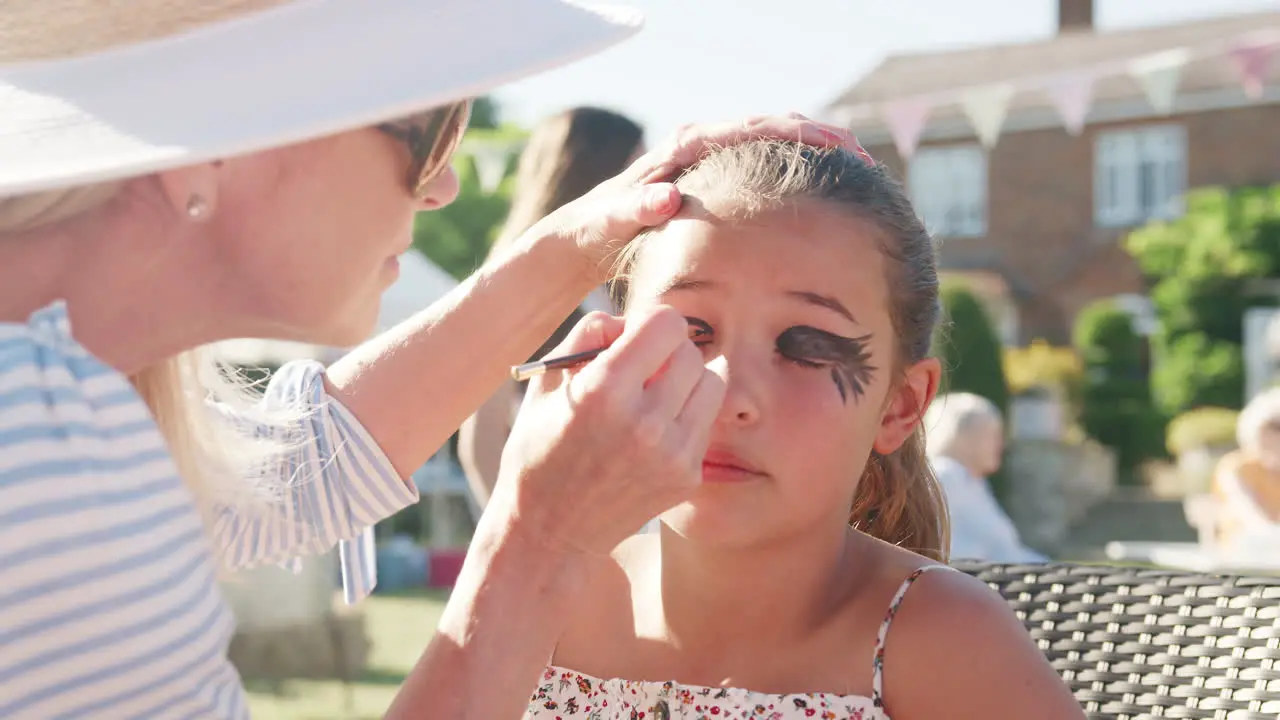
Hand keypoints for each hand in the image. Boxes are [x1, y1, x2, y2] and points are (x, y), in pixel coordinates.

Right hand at [490, 306, 724, 555]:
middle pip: (691, 352)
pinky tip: (655, 431)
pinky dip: (686, 416)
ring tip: (654, 397)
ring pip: (712, 382)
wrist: (550, 532)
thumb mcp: (546, 383)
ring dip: (686, 381)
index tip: (635, 338)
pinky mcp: (686, 476)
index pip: (667, 323)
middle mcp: (644, 422)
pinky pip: (705, 421)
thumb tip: (630, 320)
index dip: (650, 322)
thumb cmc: (540, 449)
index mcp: (604, 391)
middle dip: (667, 352)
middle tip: (643, 370)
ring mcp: (671, 454)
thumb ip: (588, 334)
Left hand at [523, 113, 870, 283]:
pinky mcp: (717, 180)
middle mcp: (703, 142)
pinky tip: (826, 201)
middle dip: (824, 140)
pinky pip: (768, 170)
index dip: (802, 136)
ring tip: (861, 179)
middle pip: (777, 128)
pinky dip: (800, 177)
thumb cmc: (599, 227)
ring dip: (818, 157)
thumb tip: (670, 198)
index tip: (841, 148)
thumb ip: (636, 207)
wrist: (587, 233)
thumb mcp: (613, 219)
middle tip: (867, 162)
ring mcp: (712, 160)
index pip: (755, 128)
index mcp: (688, 145)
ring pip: (777, 147)